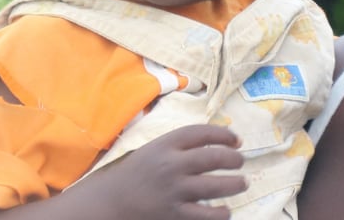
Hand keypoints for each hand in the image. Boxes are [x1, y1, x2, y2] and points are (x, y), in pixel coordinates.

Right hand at [0, 124, 246, 219]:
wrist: (102, 207)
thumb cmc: (121, 179)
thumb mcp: (142, 153)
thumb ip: (168, 148)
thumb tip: (199, 141)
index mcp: (162, 145)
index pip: (201, 133)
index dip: (223, 134)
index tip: (235, 138)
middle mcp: (172, 165)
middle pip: (216, 156)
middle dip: (234, 158)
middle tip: (240, 161)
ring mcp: (175, 191)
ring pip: (220, 184)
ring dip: (235, 182)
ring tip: (240, 182)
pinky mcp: (175, 215)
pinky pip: (210, 213)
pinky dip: (222, 211)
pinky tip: (224, 209)